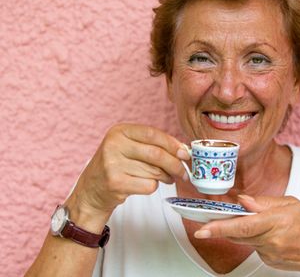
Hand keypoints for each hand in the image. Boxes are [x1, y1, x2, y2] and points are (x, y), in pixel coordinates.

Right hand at [67, 124, 189, 226]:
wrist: (92, 190)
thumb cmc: (118, 165)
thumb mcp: (130, 147)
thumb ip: (154, 145)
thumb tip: (184, 151)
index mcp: (119, 131)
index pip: (153, 134)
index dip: (173, 144)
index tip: (185, 153)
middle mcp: (113, 145)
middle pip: (156, 154)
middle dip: (175, 164)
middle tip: (184, 172)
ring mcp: (113, 165)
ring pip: (154, 171)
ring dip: (166, 177)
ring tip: (165, 178)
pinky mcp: (116, 183)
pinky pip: (149, 185)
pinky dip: (153, 186)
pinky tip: (146, 185)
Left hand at [194, 195, 299, 275]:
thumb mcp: (293, 205)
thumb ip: (265, 202)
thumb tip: (242, 200)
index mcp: (277, 221)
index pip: (243, 224)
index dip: (221, 227)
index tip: (203, 228)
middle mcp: (271, 239)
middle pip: (238, 234)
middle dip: (220, 228)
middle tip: (204, 224)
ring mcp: (269, 253)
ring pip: (245, 240)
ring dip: (239, 231)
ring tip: (247, 221)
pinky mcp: (269, 261)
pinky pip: (255, 246)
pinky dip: (255, 238)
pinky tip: (268, 234)